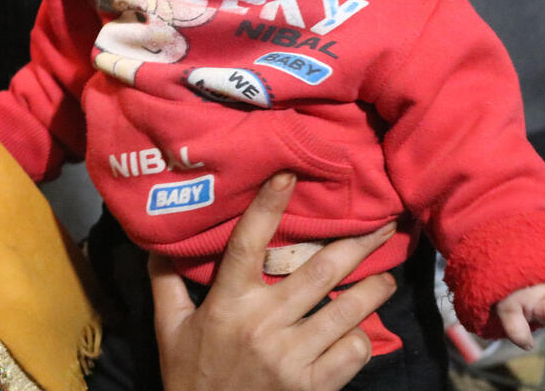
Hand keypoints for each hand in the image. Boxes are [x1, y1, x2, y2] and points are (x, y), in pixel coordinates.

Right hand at [151, 172, 397, 390]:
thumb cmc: (190, 377)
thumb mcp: (170, 329)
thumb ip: (167, 283)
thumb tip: (158, 241)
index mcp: (227, 303)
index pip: (247, 243)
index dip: (268, 206)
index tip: (288, 175)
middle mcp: (263, 324)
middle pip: (319, 271)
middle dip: (358, 244)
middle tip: (384, 226)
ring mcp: (292, 357)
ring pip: (347, 310)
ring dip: (375, 289)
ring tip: (387, 277)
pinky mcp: (313, 386)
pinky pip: (352, 351)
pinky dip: (360, 339)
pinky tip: (358, 331)